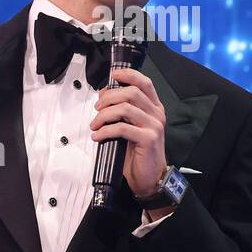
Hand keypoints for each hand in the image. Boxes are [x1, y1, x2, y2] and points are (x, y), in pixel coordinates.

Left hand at [89, 66, 167, 198]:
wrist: (150, 176)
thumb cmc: (137, 152)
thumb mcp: (129, 127)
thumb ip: (121, 111)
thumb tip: (104, 96)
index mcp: (153, 107)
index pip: (144, 82)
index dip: (128, 75)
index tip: (112, 76)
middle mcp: (156, 114)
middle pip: (131, 92)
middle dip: (109, 97)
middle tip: (97, 108)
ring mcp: (154, 126)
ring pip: (125, 108)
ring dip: (104, 115)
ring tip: (95, 125)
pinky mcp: (148, 139)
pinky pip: (122, 128)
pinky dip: (105, 130)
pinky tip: (98, 136)